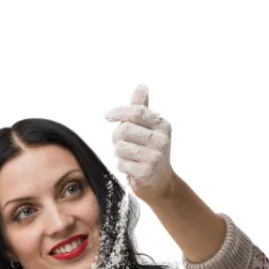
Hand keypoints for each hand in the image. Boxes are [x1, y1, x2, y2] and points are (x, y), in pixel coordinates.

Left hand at [104, 85, 174, 201]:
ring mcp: (154, 157)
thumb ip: (141, 108)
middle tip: (122, 143)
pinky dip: (122, 165)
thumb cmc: (150, 149)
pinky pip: (121, 163)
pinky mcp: (146, 172)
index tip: (107, 115)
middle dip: (117, 136)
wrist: (160, 181)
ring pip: (120, 148)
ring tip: (129, 156)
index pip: (137, 112)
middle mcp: (161, 140)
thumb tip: (141, 86)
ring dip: (119, 153)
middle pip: (124, 130)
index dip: (119, 112)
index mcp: (162, 125)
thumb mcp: (149, 127)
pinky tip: (131, 167)